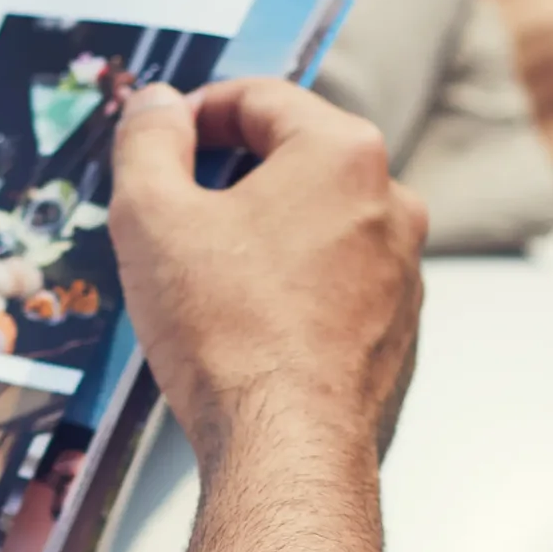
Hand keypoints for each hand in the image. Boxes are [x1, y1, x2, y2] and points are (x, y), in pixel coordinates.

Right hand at [108, 76, 427, 551]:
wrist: (288, 452)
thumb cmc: (229, 335)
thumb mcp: (152, 217)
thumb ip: (148, 142)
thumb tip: (155, 107)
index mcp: (343, 154)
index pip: (262, 99)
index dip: (198, 111)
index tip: (163, 138)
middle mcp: (392, 204)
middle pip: (298, 161)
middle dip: (232, 177)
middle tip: (176, 210)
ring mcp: (404, 274)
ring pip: (320, 228)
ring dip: (265, 237)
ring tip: (206, 279)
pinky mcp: (399, 334)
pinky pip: (337, 289)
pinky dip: (294, 291)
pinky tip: (248, 327)